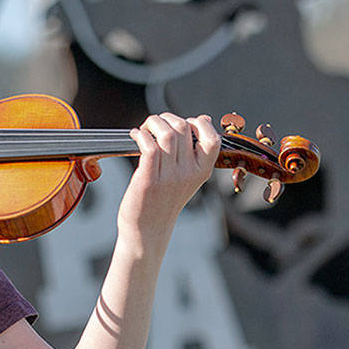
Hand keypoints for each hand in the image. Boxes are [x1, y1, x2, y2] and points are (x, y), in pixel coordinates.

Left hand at [117, 113, 220, 244]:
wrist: (148, 230)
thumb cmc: (164, 201)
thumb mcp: (188, 178)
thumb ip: (194, 152)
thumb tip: (204, 120)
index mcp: (201, 172)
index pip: (213, 139)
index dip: (199, 123)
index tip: (184, 123)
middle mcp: (188, 174)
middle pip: (184, 129)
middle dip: (167, 118)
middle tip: (155, 125)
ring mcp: (169, 178)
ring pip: (167, 134)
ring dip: (153, 123)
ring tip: (145, 129)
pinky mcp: (149, 180)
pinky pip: (149, 148)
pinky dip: (141, 135)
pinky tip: (136, 136)